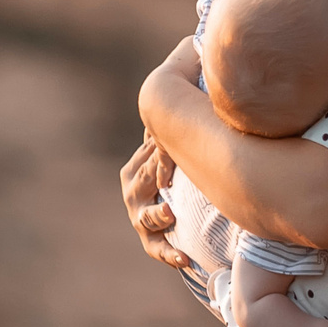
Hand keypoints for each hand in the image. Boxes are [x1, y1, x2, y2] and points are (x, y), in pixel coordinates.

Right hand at [120, 131, 191, 269]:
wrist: (177, 210)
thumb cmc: (178, 169)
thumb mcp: (174, 148)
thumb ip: (179, 120)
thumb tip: (194, 69)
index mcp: (138, 165)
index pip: (149, 153)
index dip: (163, 148)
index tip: (173, 140)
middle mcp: (133, 189)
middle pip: (145, 179)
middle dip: (157, 175)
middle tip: (172, 173)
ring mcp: (139, 215)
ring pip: (145, 215)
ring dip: (157, 214)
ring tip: (170, 214)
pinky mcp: (150, 240)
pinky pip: (157, 248)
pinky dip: (169, 253)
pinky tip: (185, 258)